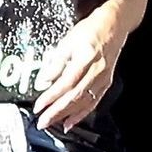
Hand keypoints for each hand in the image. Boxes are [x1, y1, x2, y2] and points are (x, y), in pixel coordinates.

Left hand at [33, 11, 122, 130]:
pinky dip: (81, 114)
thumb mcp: (67, 42)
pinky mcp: (105, 84)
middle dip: (57, 111)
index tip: (39, 106)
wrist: (113, 27)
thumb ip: (56, 63)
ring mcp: (103, 79)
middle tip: (42, 121)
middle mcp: (96, 71)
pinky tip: (70, 122)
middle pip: (74, 96)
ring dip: (67, 115)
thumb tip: (43, 81)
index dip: (51, 96)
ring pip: (83, 102)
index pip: (66, 83)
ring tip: (53, 124)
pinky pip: (92, 103)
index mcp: (86, 58)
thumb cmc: (90, 31)